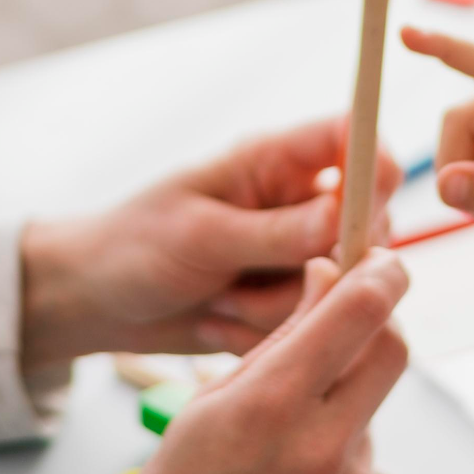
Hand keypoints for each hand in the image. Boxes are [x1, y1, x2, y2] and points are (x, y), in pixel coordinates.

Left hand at [19, 119, 399, 370]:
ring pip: (342, 287)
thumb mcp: (200, 235)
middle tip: (267, 278)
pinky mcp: (288, 303)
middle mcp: (297, 204)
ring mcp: (296, 256)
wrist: (98, 304)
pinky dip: (265, 334)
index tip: (365, 216)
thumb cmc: (134, 247)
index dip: (376, 168)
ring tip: (219, 299)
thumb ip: (275, 231)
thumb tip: (344, 217)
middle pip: (369, 224)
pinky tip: (218, 322)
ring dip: (279, 308)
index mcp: (275, 162)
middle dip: (324, 266)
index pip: (353, 139)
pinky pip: (313, 325)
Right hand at [30, 250, 410, 473]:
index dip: (382, 275)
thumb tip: (330, 280)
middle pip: (393, 352)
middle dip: (378, 327)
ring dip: (340, 413)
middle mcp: (322, 449)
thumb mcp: (207, 405)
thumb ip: (280, 340)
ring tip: (276, 458)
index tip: (385, 260)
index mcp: (270, 405)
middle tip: (351, 324)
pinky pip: (366, 471)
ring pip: (370, 416)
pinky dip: (337, 468)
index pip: (359, 312)